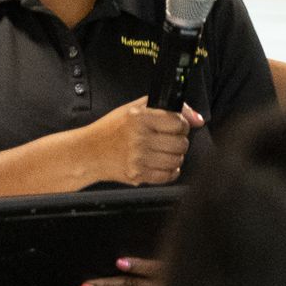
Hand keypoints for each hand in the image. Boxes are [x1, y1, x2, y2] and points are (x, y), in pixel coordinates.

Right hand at [85, 97, 202, 185]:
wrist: (89, 151)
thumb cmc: (111, 129)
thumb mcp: (136, 108)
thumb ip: (168, 109)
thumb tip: (197, 118)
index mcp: (140, 117)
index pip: (179, 123)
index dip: (182, 124)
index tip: (176, 126)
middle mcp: (140, 138)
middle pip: (181, 143)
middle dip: (179, 141)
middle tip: (169, 140)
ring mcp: (139, 158)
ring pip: (177, 160)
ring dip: (175, 157)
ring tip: (163, 152)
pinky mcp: (138, 175)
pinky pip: (168, 176)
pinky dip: (169, 171)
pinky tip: (160, 164)